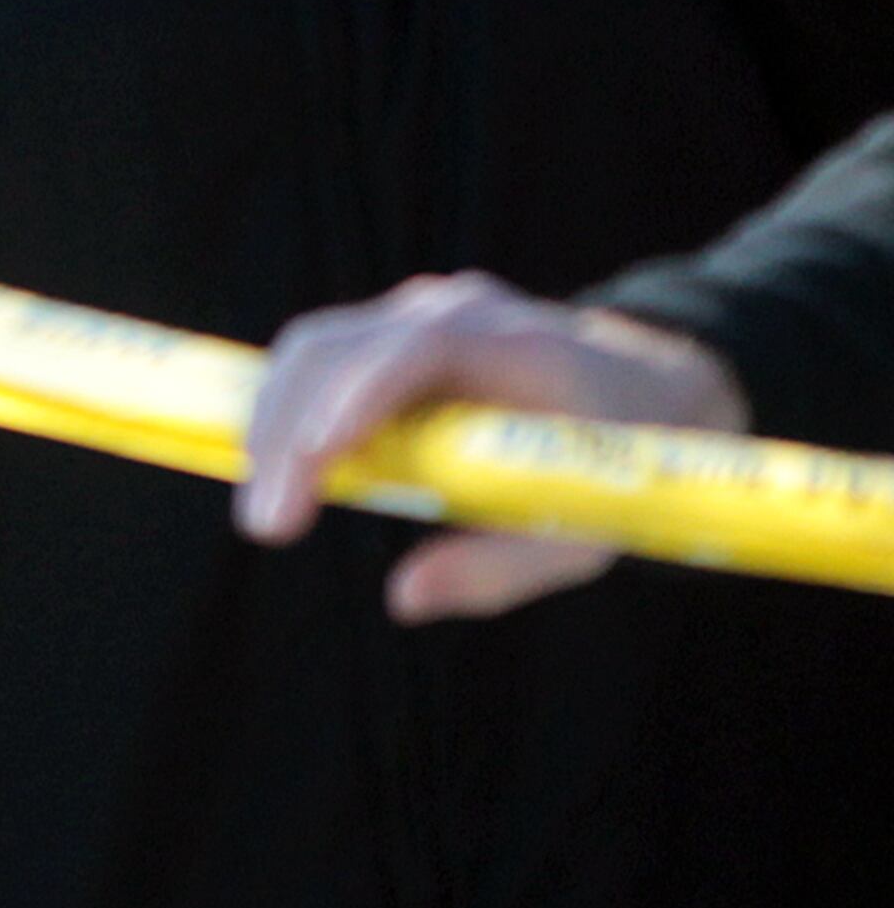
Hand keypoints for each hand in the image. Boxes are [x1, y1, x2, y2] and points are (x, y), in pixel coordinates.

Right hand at [234, 269, 745, 622]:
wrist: (642, 385)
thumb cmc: (618, 461)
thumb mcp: (589, 528)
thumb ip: (502, 566)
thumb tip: (403, 596)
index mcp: (511, 343)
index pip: (414, 352)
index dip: (354, 400)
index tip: (311, 463)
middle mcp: (449, 310)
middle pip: (336, 347)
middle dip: (287, 430)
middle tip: (267, 521)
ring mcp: (411, 313)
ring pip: (313, 349)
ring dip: (273, 421)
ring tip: (266, 504)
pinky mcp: (385, 332)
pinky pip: (319, 359)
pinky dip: (287, 410)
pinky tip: (281, 469)